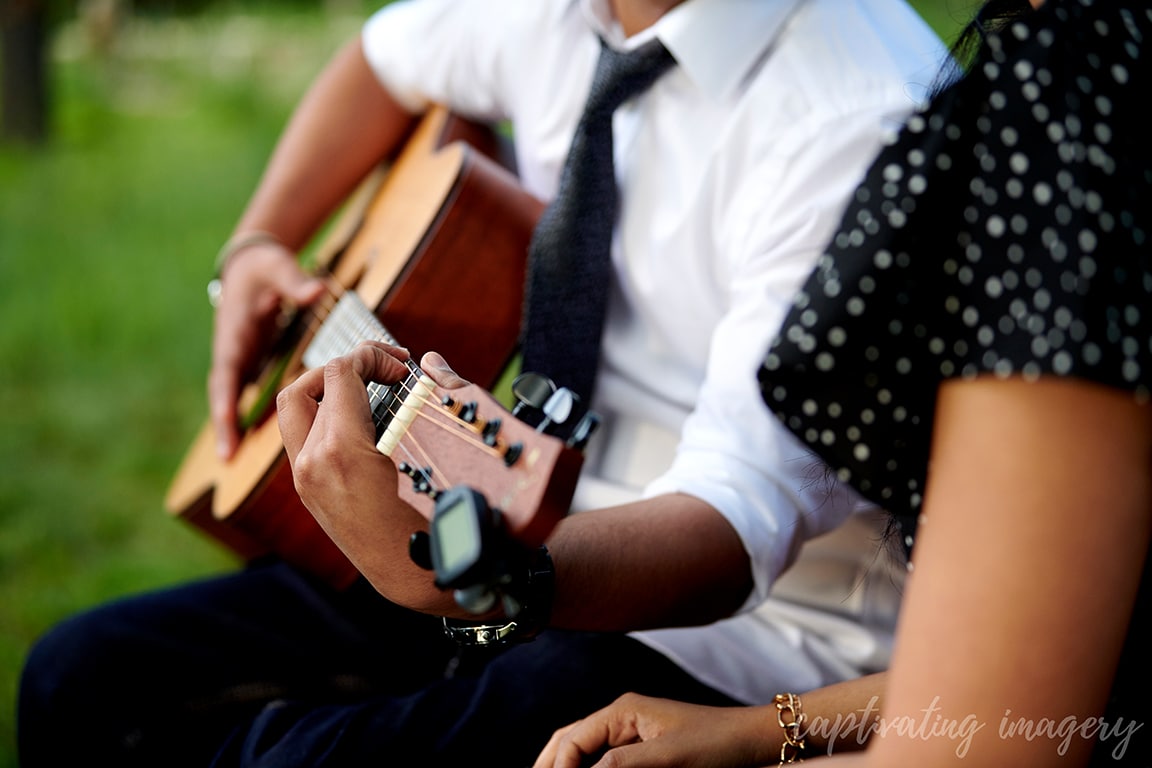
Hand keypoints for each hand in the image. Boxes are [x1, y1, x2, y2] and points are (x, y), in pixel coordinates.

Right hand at [208, 241, 325, 458]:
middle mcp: (233, 353)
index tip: (226, 421)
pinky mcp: (253, 364)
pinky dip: (254, 414)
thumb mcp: (276, 269)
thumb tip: (317, 290)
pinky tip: (259, 439)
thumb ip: (295, 283)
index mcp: (235, 335)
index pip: (227, 371)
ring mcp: (241, 361)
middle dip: (224, 423)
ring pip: (236, 398)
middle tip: (227, 456)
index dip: (226, 399)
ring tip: (233, 458)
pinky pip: (253, 393)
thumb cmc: (263, 268)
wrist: (250, 265)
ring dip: (235, 425)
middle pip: (225, 393)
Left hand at [276, 342, 470, 610]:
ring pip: (296, 412)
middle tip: (383, 372)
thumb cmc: (436, 523)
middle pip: (306, 386)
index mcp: (341, 452)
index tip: (402, 368)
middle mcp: (312, 464)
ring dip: (329, 392)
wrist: (414, 579)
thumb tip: (431, 363)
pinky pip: (303, 438)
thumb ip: (439, 398)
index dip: (372, 356)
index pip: (339, 372)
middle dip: (344, 368)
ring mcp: (305, 480)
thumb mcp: (441, 455)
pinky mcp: (308, 492)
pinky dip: (326, 418)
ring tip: (369, 390)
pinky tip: (363, 422)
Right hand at [533, 693, 768, 767]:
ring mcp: (633, 735)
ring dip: (566, 766)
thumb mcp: (668, 756)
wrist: (754, 741)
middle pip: (570, 740)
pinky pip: (605, 761)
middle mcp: (623, 720)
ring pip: (584, 751)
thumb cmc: (718, 742)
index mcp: (623, 711)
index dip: (557, 767)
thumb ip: (621, 764)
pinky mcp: (646, 752)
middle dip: (550, 763)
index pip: (573, 739)